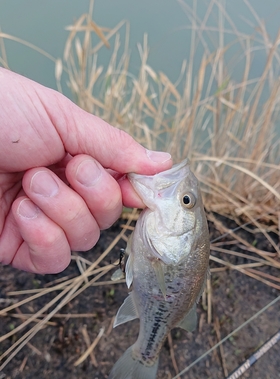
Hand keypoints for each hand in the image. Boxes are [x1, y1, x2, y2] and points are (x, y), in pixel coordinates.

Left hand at [0, 69, 171, 273]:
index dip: (135, 191)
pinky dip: (45, 237)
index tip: (146, 189)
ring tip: (32, 183)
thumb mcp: (60, 118)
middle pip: (106, 219)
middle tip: (67, 167)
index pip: (120, 187)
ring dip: (64, 211)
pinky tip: (23, 211)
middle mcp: (61, 194)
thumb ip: (113, 145)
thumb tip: (162, 162)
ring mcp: (40, 223)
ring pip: (84, 241)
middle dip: (93, 193)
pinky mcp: (17, 248)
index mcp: (74, 160)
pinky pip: (53, 261)